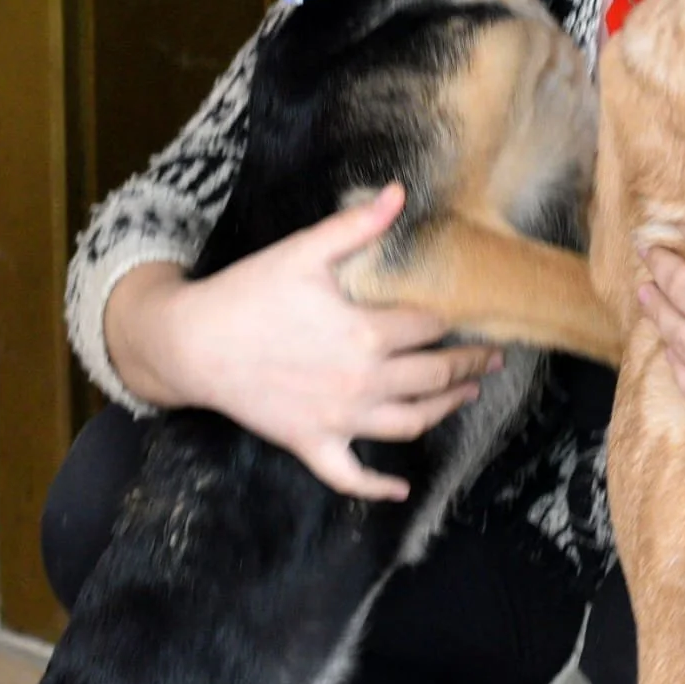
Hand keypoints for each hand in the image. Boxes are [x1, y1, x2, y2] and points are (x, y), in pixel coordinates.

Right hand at [108, 186, 499, 501]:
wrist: (192, 344)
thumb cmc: (248, 294)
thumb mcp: (304, 251)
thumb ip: (356, 226)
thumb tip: (399, 193)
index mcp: (366, 334)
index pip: (428, 328)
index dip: (452, 321)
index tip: (469, 317)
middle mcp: (362, 382)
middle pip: (433, 377)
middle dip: (468, 366)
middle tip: (492, 359)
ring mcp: (339, 420)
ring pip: (409, 423)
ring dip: (445, 410)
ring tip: (467, 395)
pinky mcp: (311, 445)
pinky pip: (352, 477)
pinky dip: (379, 488)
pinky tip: (402, 490)